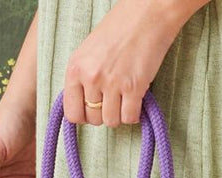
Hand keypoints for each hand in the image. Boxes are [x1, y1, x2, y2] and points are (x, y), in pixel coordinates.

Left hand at [63, 0, 191, 126]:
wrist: (149, 11)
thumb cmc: (120, 28)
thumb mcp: (89, 51)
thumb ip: (82, 78)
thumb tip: (82, 106)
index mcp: (75, 68)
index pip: (72, 113)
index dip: (84, 115)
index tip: (94, 109)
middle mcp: (91, 77)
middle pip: (93, 119)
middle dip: (104, 113)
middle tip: (114, 99)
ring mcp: (112, 83)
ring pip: (111, 121)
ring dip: (120, 114)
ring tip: (125, 97)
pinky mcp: (134, 86)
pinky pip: (129, 117)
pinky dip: (134, 113)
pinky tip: (136, 100)